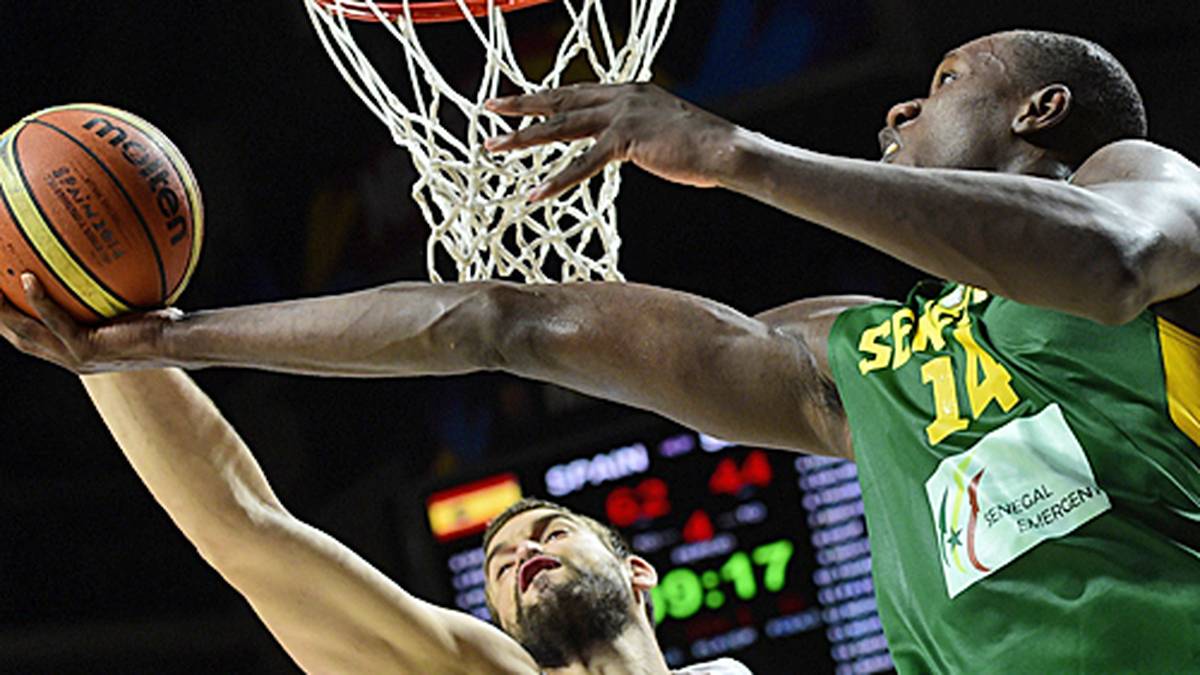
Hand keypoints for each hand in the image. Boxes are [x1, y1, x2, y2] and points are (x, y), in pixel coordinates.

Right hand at [0, 273, 180, 373]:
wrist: (182, 343)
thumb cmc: (165, 321)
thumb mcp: (131, 303)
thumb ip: (109, 287)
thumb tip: (106, 250)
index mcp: (75, 349)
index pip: (31, 335)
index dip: (9, 317)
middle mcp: (70, 357)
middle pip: (18, 335)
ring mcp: (76, 357)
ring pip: (26, 332)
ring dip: (4, 309)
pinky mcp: (88, 350)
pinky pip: (56, 322)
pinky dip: (40, 301)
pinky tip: (28, 278)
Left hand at [484, 83, 738, 200]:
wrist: (726, 150)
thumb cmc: (701, 148)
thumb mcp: (662, 132)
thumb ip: (637, 134)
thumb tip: (627, 145)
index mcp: (628, 91)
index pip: (577, 92)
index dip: (545, 96)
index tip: (518, 100)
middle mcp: (621, 96)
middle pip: (560, 100)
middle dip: (520, 105)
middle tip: (489, 109)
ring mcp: (622, 116)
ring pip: (561, 127)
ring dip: (523, 138)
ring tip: (493, 147)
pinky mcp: (627, 141)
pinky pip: (583, 164)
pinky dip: (557, 180)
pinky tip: (536, 193)